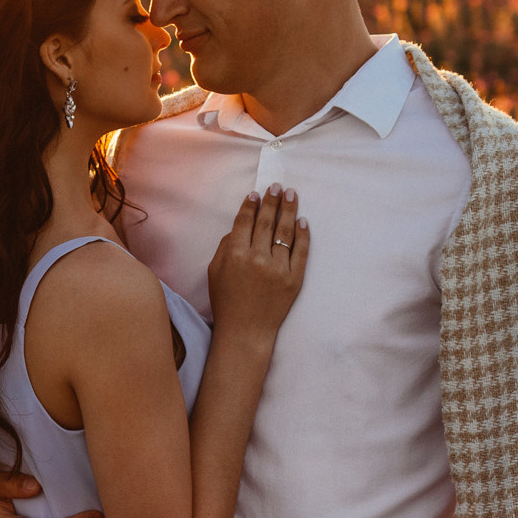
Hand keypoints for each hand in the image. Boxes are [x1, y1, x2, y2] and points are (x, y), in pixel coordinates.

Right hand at [207, 186, 308, 343]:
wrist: (246, 331)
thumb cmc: (226, 302)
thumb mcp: (215, 272)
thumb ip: (225, 246)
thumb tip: (240, 226)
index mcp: (235, 255)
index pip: (245, 222)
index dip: (251, 206)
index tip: (256, 194)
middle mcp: (257, 258)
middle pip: (266, 222)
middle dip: (272, 201)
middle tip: (277, 186)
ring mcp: (278, 268)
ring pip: (285, 232)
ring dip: (289, 210)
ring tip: (291, 195)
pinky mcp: (294, 279)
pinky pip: (301, 251)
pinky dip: (302, 234)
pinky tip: (302, 221)